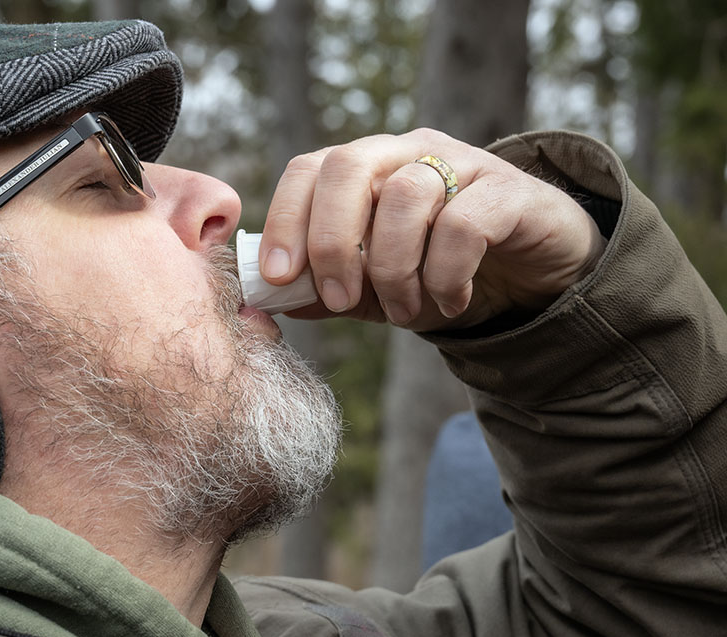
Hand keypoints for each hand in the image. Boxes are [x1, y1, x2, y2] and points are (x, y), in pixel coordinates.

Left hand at [259, 128, 605, 330]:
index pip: (309, 169)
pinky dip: (445, 275)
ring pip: (406, 198)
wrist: (533, 277)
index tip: (278, 276)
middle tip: (339, 299)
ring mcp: (462, 163)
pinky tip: (450, 301)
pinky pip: (464, 225)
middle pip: (348, 166)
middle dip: (331, 241)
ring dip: (394, 269)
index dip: (285, 219)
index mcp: (367, 168)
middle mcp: (409, 152)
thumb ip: (328, 290)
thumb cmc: (442, 274)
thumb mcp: (376, 289)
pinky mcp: (510, 190)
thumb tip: (277, 300)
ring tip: (405, 310)